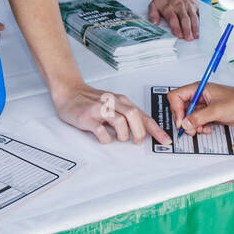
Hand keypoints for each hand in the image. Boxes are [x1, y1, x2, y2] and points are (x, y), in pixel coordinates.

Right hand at [51, 82, 169, 145]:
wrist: (69, 91)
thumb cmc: (92, 100)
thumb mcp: (114, 104)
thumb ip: (127, 115)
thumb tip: (144, 131)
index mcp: (122, 101)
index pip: (143, 115)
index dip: (156, 129)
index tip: (165, 140)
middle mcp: (113, 103)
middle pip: (134, 116)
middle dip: (139, 132)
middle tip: (136, 141)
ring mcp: (100, 110)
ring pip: (120, 122)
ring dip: (123, 135)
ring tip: (118, 137)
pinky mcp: (88, 118)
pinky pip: (101, 132)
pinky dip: (106, 139)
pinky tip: (103, 137)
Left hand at [148, 0, 199, 40]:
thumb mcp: (154, 4)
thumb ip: (152, 14)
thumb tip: (154, 23)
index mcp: (169, 7)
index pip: (173, 19)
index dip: (176, 28)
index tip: (179, 35)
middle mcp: (180, 6)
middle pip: (184, 19)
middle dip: (187, 30)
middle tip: (188, 38)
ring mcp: (189, 5)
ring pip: (193, 17)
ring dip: (195, 27)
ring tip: (195, 36)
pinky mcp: (196, 5)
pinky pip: (200, 14)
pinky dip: (201, 21)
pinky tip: (201, 28)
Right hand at [167, 81, 233, 136]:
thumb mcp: (218, 110)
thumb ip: (199, 117)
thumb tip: (185, 123)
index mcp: (199, 89)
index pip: (177, 96)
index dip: (176, 109)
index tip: (182, 121)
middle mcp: (200, 97)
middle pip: (180, 108)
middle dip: (184, 120)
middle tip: (190, 128)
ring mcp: (205, 106)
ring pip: (189, 117)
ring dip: (192, 126)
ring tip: (200, 129)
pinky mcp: (210, 115)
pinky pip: (198, 122)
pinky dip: (199, 128)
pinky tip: (207, 129)